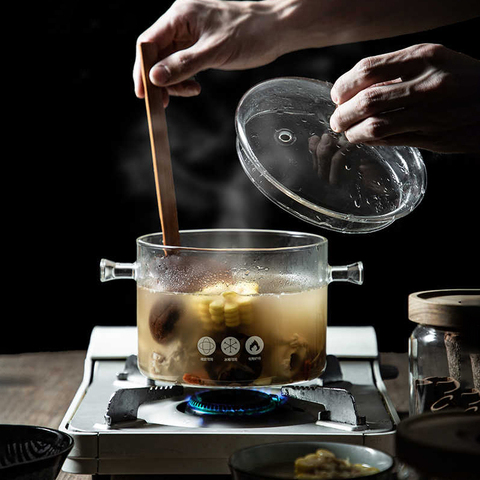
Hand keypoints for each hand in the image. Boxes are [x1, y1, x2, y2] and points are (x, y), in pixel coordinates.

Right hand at [133, 0, 281, 102]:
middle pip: (156, 54)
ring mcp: (190, 35)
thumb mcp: (215, 51)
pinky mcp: (200, 46)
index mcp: (180, 15)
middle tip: (164, 102)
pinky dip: (184, 79)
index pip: (148, 42)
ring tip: (190, 92)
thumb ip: (184, 64)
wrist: (275, 30)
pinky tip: (194, 87)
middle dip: (159, 79)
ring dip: (174, 82)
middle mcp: (181, 23)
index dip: (142, 69)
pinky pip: (182, 65)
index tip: (143, 93)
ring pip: (169, 62)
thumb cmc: (249, 33)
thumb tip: (155, 78)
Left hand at [329, 44, 479, 152]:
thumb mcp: (432, 60)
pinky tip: (367, 139)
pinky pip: (392, 141)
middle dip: (343, 114)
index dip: (344, 86)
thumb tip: (355, 90)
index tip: (337, 96)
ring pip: (376, 127)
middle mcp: (427, 84)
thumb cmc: (460, 78)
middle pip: (366, 101)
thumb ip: (396, 72)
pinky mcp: (434, 137)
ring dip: (354, 133)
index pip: (367, 70)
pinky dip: (373, 141)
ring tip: (348, 133)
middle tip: (336, 120)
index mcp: (423, 57)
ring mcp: (431, 113)